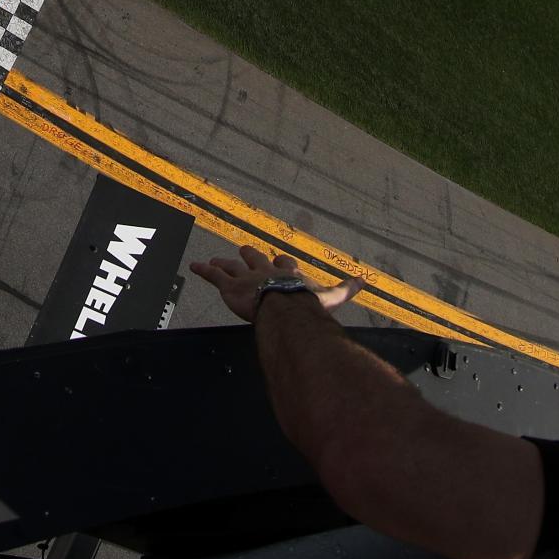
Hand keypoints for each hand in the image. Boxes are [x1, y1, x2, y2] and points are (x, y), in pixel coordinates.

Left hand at [188, 245, 353, 321]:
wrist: (285, 307)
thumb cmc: (307, 303)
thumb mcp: (331, 297)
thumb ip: (347, 288)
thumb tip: (365, 281)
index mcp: (287, 273)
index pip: (283, 263)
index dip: (281, 263)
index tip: (280, 260)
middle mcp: (265, 271)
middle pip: (255, 258)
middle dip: (250, 256)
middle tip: (244, 251)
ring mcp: (246, 277)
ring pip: (232, 267)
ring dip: (224, 264)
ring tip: (216, 261)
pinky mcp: (230, 286)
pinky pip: (213, 276)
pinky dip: (203, 271)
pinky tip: (193, 266)